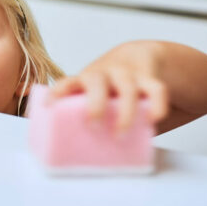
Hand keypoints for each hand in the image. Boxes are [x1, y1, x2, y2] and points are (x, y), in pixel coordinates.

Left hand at [49, 42, 169, 130]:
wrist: (139, 56)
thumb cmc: (110, 88)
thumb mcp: (94, 94)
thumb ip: (86, 114)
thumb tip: (71, 149)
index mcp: (85, 80)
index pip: (67, 82)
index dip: (57, 93)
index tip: (50, 105)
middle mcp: (104, 73)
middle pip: (96, 82)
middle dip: (95, 105)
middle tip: (93, 127)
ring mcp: (128, 74)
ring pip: (127, 88)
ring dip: (125, 113)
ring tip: (120, 135)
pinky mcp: (150, 78)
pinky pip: (157, 89)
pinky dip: (157, 105)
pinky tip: (153, 120)